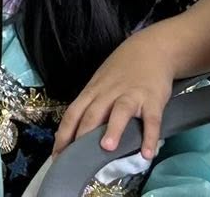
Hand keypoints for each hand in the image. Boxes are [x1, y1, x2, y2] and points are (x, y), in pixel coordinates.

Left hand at [55, 29, 179, 157]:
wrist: (151, 49)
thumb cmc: (122, 71)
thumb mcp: (101, 83)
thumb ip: (92, 106)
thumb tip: (79, 135)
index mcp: (93, 91)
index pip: (73, 113)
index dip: (63, 134)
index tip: (57, 155)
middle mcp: (108, 93)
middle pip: (92, 113)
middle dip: (81, 136)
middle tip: (75, 160)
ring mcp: (131, 95)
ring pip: (119, 112)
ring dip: (113, 129)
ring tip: (107, 148)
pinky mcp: (152, 99)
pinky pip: (151, 120)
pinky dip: (149, 136)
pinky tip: (147, 154)